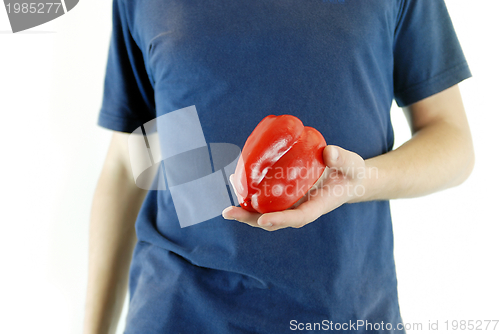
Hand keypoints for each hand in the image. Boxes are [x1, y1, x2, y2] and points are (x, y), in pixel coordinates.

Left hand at [222, 145, 366, 230]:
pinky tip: (237, 182)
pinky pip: (266, 198)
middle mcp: (300, 208)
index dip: (281, 219)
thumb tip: (328, 153)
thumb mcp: (353, 164)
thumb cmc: (351, 173)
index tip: (264, 220)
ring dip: (246, 210)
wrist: (348, 179)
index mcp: (317, 206)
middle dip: (251, 219)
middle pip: (274, 220)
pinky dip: (251, 194)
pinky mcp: (286, 196)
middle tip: (229, 213)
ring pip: (266, 212)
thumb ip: (343, 158)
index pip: (299, 217)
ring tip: (227, 205)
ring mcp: (291, 204)